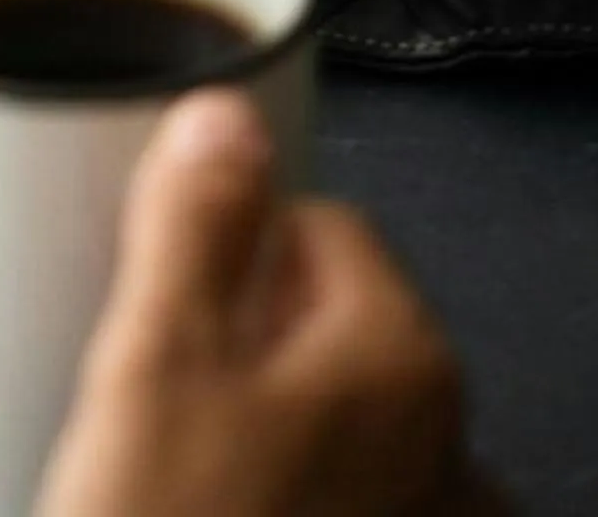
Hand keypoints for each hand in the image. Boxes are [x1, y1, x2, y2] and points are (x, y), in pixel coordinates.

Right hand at [35, 90, 510, 516]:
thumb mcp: (149, 363)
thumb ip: (194, 223)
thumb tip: (226, 119)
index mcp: (398, 356)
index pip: (323, 223)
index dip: (228, 245)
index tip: (169, 287)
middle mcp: (447, 443)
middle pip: (337, 329)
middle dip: (254, 342)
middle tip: (160, 393)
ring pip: (352, 430)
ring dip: (286, 435)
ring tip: (194, 480)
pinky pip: (362, 510)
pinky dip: (311, 504)